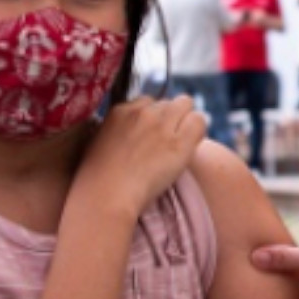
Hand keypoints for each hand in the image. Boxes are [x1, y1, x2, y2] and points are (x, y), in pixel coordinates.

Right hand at [74, 97, 206, 216]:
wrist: (106, 196)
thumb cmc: (99, 180)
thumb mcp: (100, 142)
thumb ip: (119, 129)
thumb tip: (136, 132)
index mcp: (121, 111)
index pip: (148, 102)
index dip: (154, 118)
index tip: (152, 135)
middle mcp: (143, 113)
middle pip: (168, 102)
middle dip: (171, 117)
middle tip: (168, 140)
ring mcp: (161, 125)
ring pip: (186, 105)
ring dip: (185, 120)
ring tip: (180, 143)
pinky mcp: (178, 142)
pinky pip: (199, 122)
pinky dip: (198, 131)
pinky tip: (190, 146)